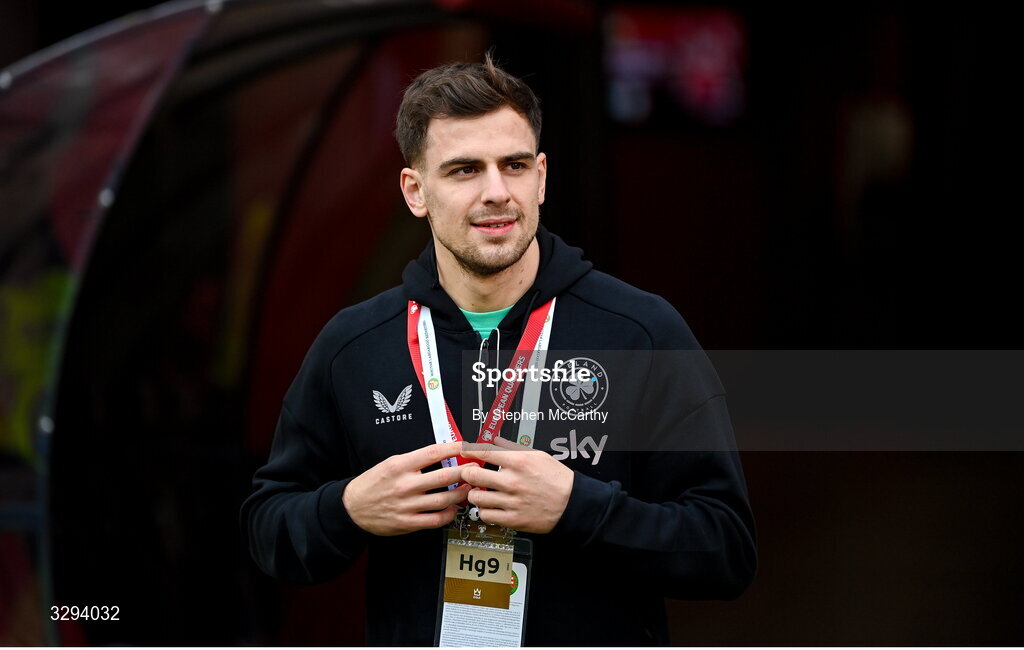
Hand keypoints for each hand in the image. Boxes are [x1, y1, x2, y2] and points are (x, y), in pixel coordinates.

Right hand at [342, 441, 471, 535]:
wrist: (352, 507)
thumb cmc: (372, 484)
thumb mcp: (391, 463)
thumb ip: (415, 460)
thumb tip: (442, 454)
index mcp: (400, 465)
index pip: (434, 452)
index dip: (455, 448)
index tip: (467, 446)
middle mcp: (405, 485)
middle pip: (445, 477)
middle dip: (466, 472)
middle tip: (475, 469)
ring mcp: (407, 505)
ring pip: (445, 499)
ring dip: (462, 494)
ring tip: (468, 489)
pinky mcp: (407, 523)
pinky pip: (436, 520)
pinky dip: (449, 514)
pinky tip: (454, 509)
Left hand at [461, 437, 574, 533]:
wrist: (572, 504)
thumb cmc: (557, 480)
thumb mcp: (538, 456)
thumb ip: (514, 448)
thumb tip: (497, 441)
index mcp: (519, 462)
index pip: (484, 452)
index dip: (469, 451)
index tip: (464, 452)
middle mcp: (512, 481)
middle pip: (472, 474)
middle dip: (467, 472)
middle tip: (469, 473)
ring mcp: (511, 502)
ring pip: (476, 496)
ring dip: (475, 493)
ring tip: (481, 491)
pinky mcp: (512, 519)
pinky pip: (485, 514)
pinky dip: (484, 510)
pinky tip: (490, 505)